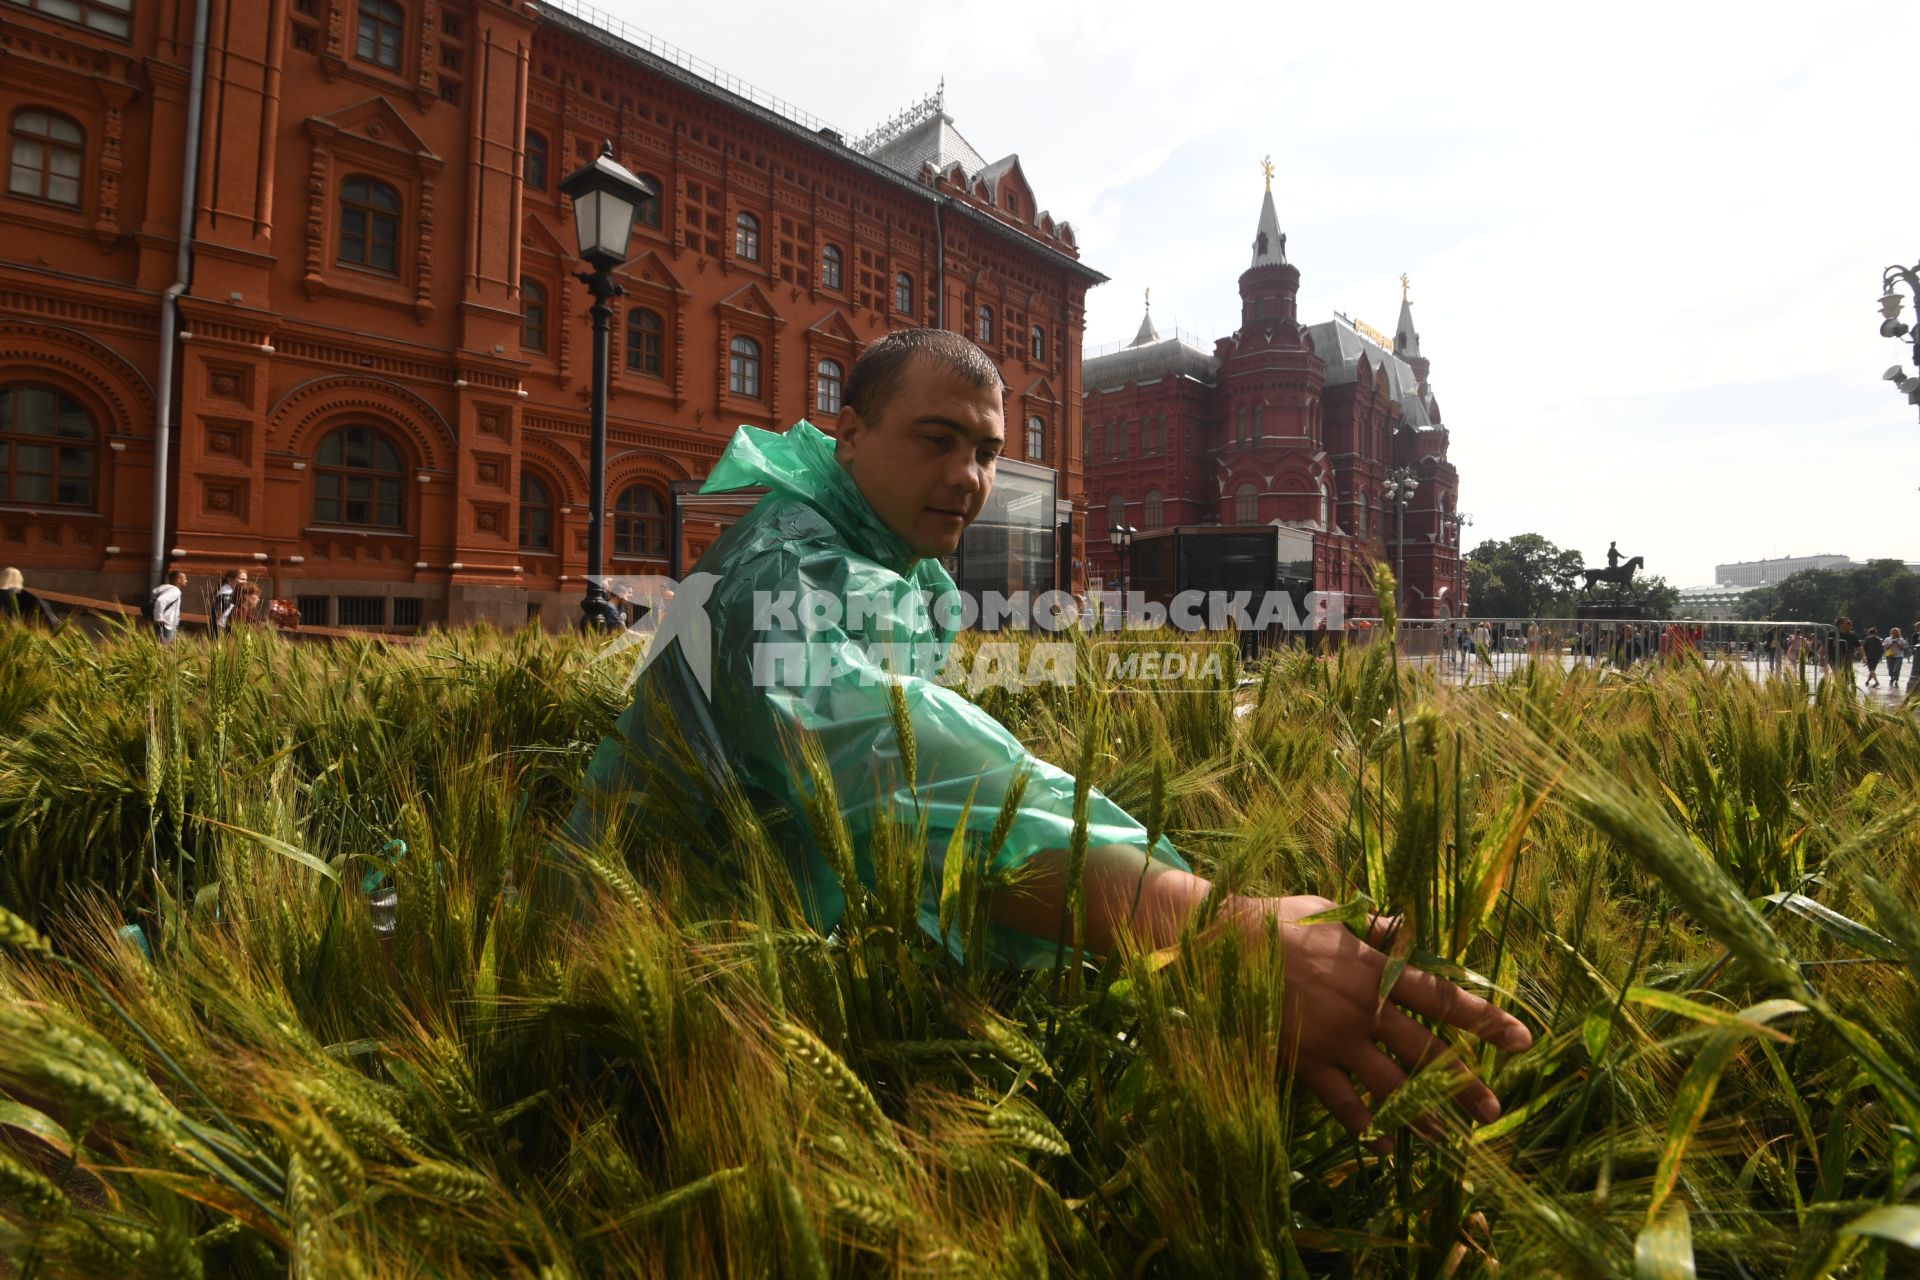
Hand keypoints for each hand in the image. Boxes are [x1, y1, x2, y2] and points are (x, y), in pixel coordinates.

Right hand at [1229, 895, 1531, 1148]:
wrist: (1220, 946)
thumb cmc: (1276, 921)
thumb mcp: (1330, 913)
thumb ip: (1371, 929)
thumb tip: (1406, 928)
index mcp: (1373, 969)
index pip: (1441, 998)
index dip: (1484, 1019)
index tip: (1522, 1038)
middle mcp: (1362, 1010)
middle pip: (1425, 1053)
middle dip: (1463, 1084)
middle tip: (1492, 1111)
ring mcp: (1334, 1040)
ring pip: (1389, 1086)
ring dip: (1422, 1114)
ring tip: (1447, 1136)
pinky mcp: (1304, 1062)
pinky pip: (1340, 1102)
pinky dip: (1364, 1124)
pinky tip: (1382, 1141)